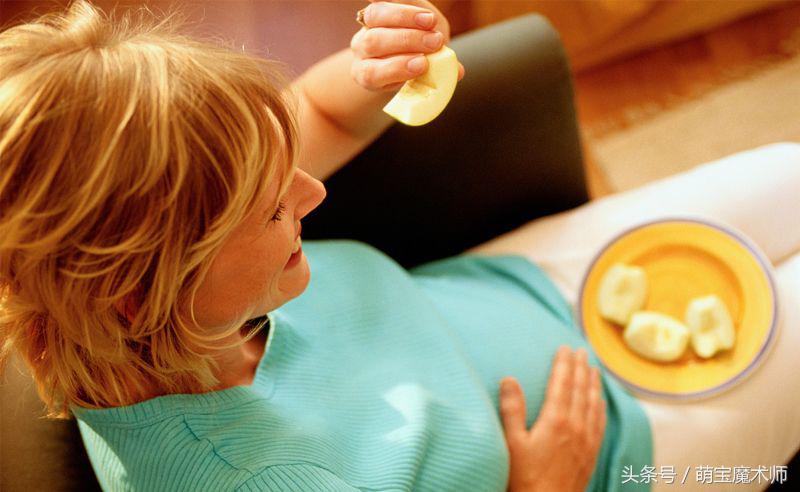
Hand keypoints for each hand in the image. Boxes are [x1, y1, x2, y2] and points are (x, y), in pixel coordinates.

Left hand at [350, 0, 464, 91]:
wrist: (397, 53)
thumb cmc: (411, 68)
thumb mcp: (422, 76)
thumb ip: (437, 73)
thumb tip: (457, 71)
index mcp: (367, 74)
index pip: (373, 73)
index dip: (397, 68)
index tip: (422, 64)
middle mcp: (362, 50)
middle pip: (375, 42)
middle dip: (408, 40)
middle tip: (435, 42)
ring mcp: (365, 26)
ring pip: (376, 16)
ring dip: (407, 17)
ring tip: (432, 22)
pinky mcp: (376, 6)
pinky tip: (415, 3)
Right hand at [499, 346, 606, 491]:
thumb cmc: (523, 477)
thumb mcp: (511, 443)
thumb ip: (511, 409)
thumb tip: (509, 378)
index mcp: (556, 421)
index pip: (562, 384)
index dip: (563, 364)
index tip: (564, 347)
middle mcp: (575, 427)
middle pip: (581, 390)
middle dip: (581, 367)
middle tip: (581, 350)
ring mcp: (586, 442)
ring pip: (594, 404)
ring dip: (593, 384)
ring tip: (594, 368)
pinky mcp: (590, 454)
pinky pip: (600, 423)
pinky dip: (600, 406)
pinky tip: (600, 402)